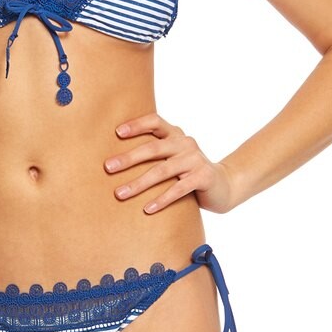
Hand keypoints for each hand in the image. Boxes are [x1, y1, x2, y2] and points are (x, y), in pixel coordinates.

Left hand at [104, 112, 236, 214]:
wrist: (224, 185)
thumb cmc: (187, 171)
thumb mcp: (172, 157)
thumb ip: (153, 153)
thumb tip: (113, 161)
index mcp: (175, 134)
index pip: (155, 121)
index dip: (136, 124)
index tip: (117, 132)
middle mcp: (185, 143)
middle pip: (153, 148)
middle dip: (128, 158)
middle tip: (108, 167)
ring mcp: (195, 160)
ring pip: (163, 171)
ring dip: (139, 183)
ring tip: (120, 194)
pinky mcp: (204, 177)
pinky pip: (179, 189)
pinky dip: (162, 199)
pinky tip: (147, 209)